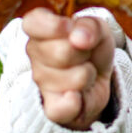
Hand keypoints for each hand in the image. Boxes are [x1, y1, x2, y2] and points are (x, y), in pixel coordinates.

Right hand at [22, 8, 115, 130]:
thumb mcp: (97, 28)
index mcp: (39, 30)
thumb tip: (80, 38)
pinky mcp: (52, 108)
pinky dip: (78, 103)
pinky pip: (64, 108)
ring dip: (89, 74)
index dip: (55, 26)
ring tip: (85, 72)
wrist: (98, 78)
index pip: (33, 24)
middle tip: (85, 54)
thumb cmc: (91, 47)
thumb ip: (90, 26)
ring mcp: (41, 83)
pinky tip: (79, 96)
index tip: (69, 28)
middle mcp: (34, 55)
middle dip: (85, 52)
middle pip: (64, 52)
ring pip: (77, 78)